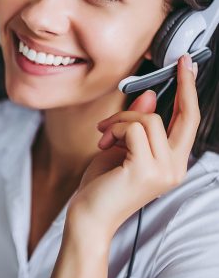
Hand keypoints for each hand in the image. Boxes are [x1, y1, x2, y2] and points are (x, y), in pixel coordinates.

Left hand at [68, 54, 199, 238]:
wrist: (88, 215)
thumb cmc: (103, 183)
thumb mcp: (121, 147)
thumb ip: (137, 125)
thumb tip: (151, 96)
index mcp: (172, 162)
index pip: (189, 123)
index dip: (190, 93)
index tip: (188, 66)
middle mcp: (175, 168)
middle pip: (186, 117)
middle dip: (184, 85)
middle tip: (179, 62)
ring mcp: (164, 171)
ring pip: (149, 118)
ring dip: (120, 120)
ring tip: (103, 135)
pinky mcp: (146, 170)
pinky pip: (133, 129)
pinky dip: (114, 129)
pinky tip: (103, 144)